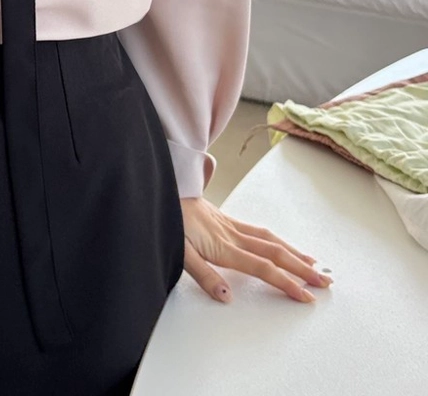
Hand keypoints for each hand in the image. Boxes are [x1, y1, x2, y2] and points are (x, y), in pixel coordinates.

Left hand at [178, 196, 333, 302]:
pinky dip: (277, 239)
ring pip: (270, 239)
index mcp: (222, 247)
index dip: (285, 283)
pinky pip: (259, 230)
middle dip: (301, 269)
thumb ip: (203, 275)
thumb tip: (227, 297)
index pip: (262, 268)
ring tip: (314, 264)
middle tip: (324, 282)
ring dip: (294, 253)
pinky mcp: (225, 219)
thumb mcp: (178, 251)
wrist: (161, 188)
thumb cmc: (168, 219)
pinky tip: (283, 244)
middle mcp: (231, 235)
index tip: (305, 296)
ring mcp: (230, 226)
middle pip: (274, 253)